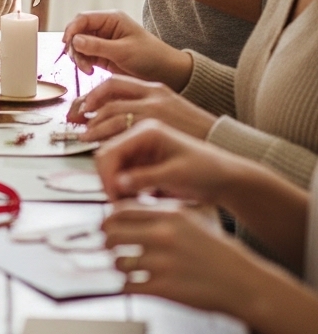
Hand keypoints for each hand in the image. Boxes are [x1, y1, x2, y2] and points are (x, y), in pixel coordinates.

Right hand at [62, 10, 192, 89]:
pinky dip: (83, 63)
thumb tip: (74, 40)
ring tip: (88, 70)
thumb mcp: (123, 51)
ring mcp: (102, 42)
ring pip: (78, 45)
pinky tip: (90, 71)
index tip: (67, 44)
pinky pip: (84, 56)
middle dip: (74, 47)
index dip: (71, 29)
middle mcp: (104, 28)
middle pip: (78, 32)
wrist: (166, 73)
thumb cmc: (150, 57)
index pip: (83, 18)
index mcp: (111, 19)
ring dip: (78, 57)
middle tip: (79, 62)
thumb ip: (97, 46)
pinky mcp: (101, 55)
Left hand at [70, 74, 216, 141]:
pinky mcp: (158, 128)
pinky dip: (108, 139)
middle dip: (86, 108)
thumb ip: (142, 110)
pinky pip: (124, 131)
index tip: (80, 108)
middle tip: (73, 121)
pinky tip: (102, 147)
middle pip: (108, 94)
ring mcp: (156, 110)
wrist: (224, 143)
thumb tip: (111, 120)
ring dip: (94, 126)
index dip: (92, 95)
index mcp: (154, 87)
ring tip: (84, 136)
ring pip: (113, 113)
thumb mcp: (167, 112)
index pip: (114, 83)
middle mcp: (153, 94)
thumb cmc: (192, 133)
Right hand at [94, 119, 234, 201]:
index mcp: (147, 130)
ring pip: (111, 165)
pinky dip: (123, 186)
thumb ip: (145, 178)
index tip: (112, 198)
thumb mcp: (177, 176)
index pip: (110, 150)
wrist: (226, 178)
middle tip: (117, 203)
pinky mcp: (142, 159)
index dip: (106, 176)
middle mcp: (139, 134)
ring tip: (128, 201)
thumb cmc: (208, 172)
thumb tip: (116, 184)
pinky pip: (121, 172)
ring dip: (114, 184)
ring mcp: (139, 147)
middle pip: (106, 155)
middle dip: (108, 180)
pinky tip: (135, 197)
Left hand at [104, 201, 257, 314]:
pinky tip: (134, 284)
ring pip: (118, 262)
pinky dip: (126, 286)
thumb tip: (128, 214)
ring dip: (118, 266)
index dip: (108, 219)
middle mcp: (162, 236)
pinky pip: (128, 285)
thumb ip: (161, 215)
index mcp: (169, 216)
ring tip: (124, 268)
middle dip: (106, 242)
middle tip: (108, 247)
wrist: (245, 284)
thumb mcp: (192, 221)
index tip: (106, 226)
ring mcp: (161, 263)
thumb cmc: (220, 254)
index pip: (120, 211)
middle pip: (112, 235)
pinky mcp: (163, 288)